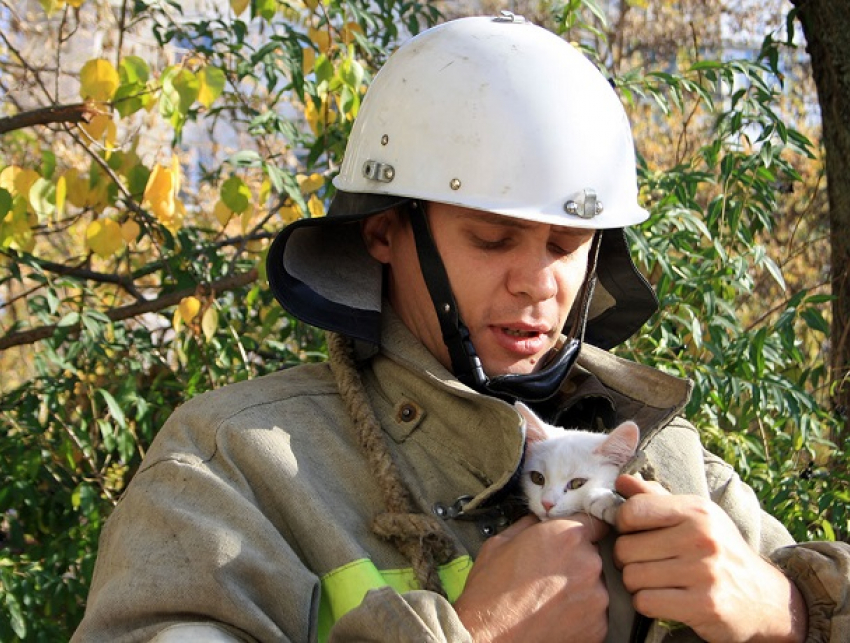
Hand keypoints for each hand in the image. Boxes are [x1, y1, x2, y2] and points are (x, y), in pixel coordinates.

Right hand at [455, 514, 609, 642]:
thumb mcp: (500, 543)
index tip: (577, 536)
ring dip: (578, 587)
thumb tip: (537, 522)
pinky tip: (554, 614)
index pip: (595, 522)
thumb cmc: (490, 593)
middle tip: (549, 572)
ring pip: (594, 584)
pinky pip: (594, 611)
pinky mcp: (598, 625)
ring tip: (549, 598)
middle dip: (575, 560)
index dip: (583, 529)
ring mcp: (597, 596)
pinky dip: (579, 613)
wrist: (490, 637)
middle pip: (592, 554)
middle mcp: (588, 563)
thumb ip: (528, 525)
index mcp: (566, 535)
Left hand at [614, 475, 806, 642]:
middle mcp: (701, 537)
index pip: (632, 511)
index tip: (634, 533)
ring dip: (636, 584)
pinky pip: (645, 602)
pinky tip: (663, 599)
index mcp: (697, 511)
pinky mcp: (705, 605)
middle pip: (625, 548)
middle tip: (646, 563)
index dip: (623, 525)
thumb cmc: (720, 551)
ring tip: (656, 581)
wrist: (766, 598)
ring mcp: (705, 572)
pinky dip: (646, 603)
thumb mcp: (696, 517)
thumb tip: (620, 481)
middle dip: (627, 559)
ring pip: (632, 577)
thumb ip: (655, 498)